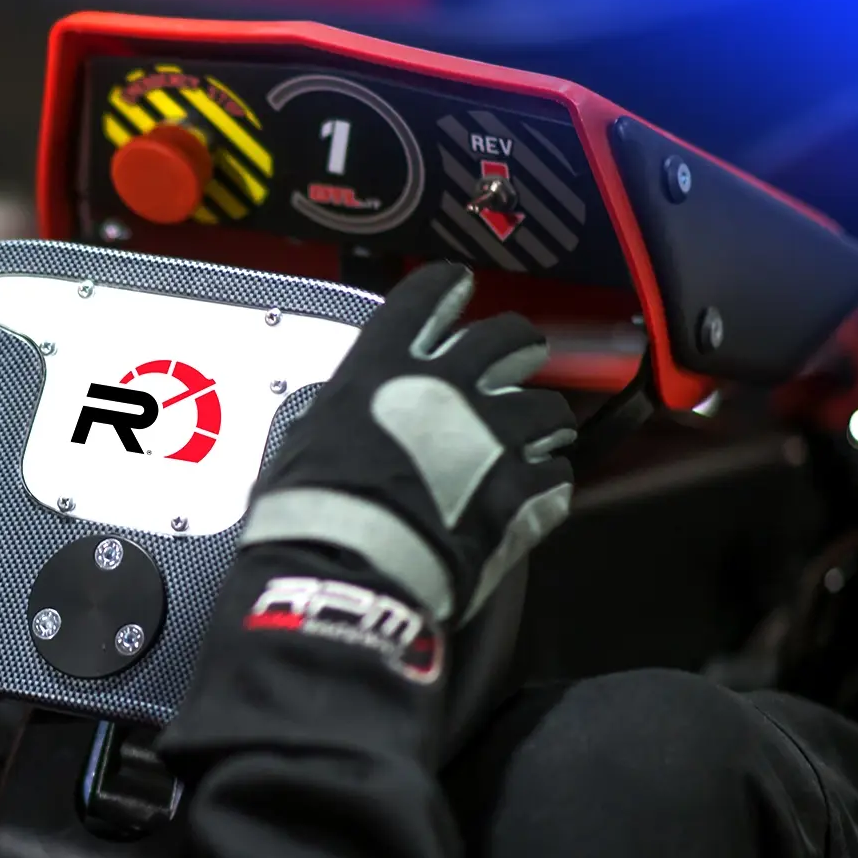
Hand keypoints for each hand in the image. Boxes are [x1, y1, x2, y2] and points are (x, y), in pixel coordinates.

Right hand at [243, 262, 574, 628]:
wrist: (355, 569)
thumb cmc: (314, 512)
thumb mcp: (303, 443)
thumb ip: (338, 419)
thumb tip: (335, 425)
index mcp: (386, 367)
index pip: (426, 297)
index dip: (446, 289)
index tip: (457, 288)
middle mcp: (451, 387)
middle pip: (508, 340)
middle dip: (518, 344)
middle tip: (521, 353)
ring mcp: (496, 436)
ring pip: (546, 408)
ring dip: (543, 417)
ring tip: (541, 432)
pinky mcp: (525, 489)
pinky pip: (554, 475)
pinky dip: (547, 480)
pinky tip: (537, 490)